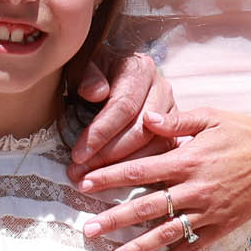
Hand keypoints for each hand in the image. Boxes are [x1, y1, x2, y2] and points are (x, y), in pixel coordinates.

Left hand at [69, 51, 175, 177]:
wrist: (113, 73)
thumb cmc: (95, 72)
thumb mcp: (86, 65)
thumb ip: (88, 75)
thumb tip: (94, 92)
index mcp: (142, 70)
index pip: (123, 106)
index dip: (100, 133)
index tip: (77, 155)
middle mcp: (162, 90)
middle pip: (140, 131)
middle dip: (107, 157)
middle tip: (80, 174)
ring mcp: (171, 113)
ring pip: (154, 149)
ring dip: (121, 171)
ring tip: (90, 182)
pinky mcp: (173, 133)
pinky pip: (160, 158)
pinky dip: (137, 175)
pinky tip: (114, 185)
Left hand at [77, 104, 250, 250]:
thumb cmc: (242, 131)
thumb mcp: (210, 117)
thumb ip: (176, 121)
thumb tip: (146, 118)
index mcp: (188, 160)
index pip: (140, 170)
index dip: (110, 177)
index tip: (85, 183)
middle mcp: (195, 188)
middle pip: (147, 206)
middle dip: (115, 218)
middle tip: (89, 229)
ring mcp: (209, 210)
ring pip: (168, 232)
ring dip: (140, 246)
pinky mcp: (223, 225)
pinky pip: (195, 246)